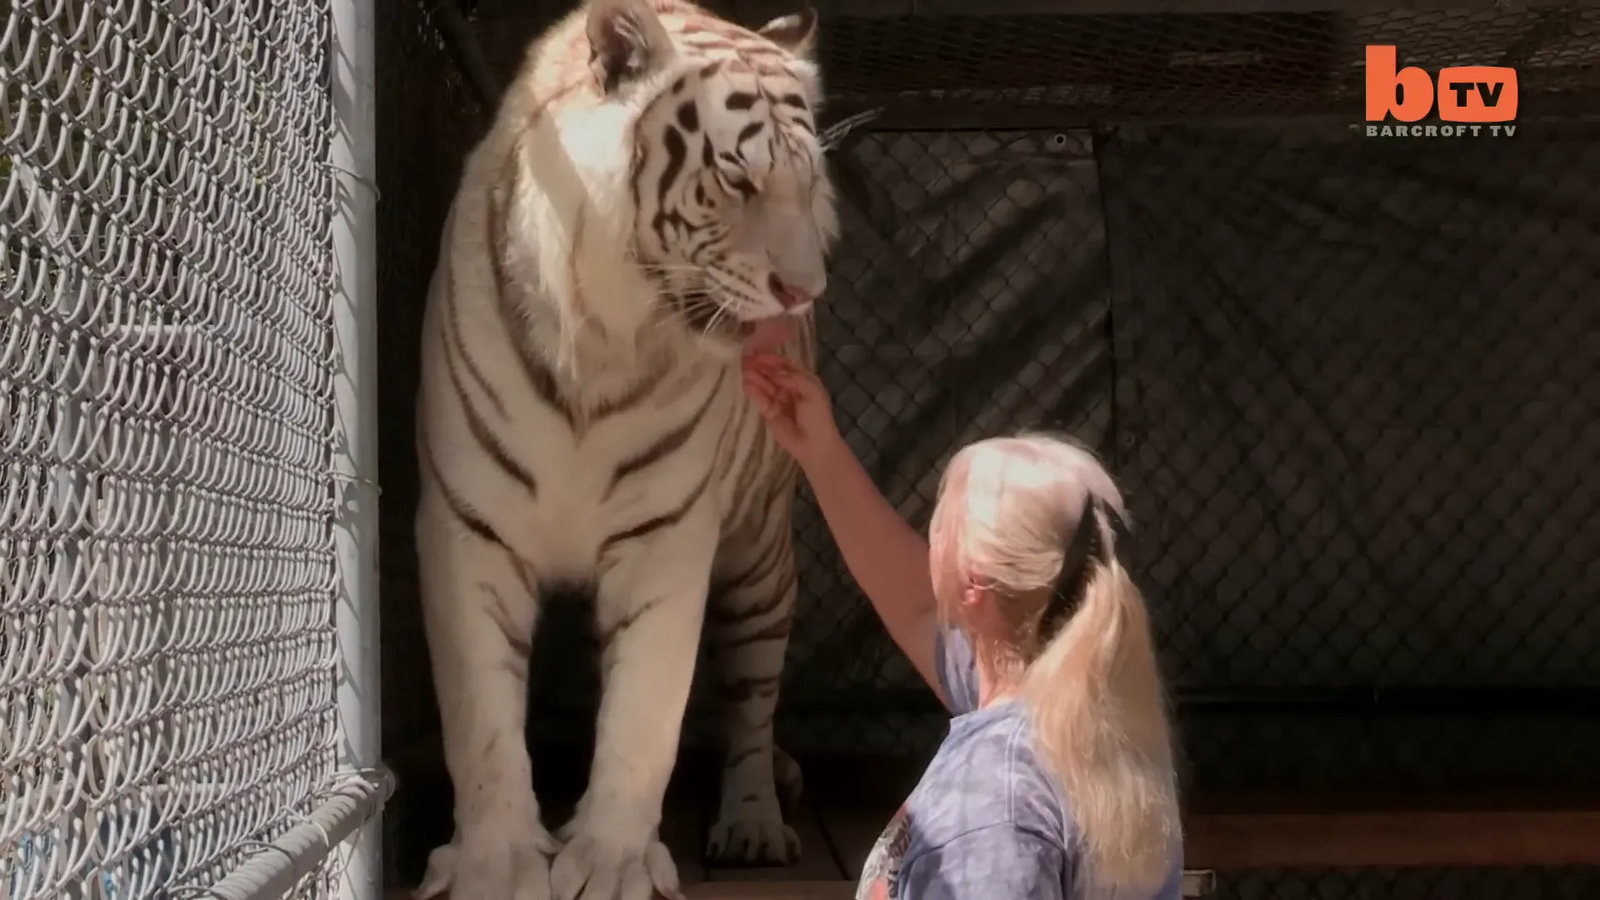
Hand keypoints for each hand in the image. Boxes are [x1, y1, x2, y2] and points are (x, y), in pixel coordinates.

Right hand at [740, 353, 844, 469]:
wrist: (814, 444)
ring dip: (755, 376)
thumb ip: (794, 378)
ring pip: (764, 385)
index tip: (758, 352)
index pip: (785, 365)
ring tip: (744, 370)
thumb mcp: (812, 391)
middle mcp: (789, 387)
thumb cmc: (818, 416)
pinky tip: (746, 383)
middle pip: (772, 373)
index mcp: (802, 380)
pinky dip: (753, 391)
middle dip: (760, 366)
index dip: (772, 358)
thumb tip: (774, 371)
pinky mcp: (769, 412)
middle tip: (745, 359)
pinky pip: (760, 399)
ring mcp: (778, 400)